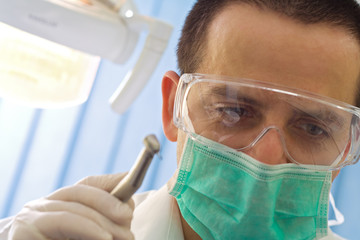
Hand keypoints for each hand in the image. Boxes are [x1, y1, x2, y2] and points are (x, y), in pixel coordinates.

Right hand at [8, 173, 133, 239]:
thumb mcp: (88, 231)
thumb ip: (102, 219)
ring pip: (75, 208)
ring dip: (103, 222)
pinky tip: (105, 237)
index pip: (87, 185)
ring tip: (124, 236)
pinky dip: (88, 227)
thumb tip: (127, 206)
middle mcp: (43, 204)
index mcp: (58, 202)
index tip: (131, 180)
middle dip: (109, 204)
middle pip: (81, 193)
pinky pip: (65, 221)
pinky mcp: (28, 228)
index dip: (110, 181)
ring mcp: (32, 214)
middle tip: (129, 219)